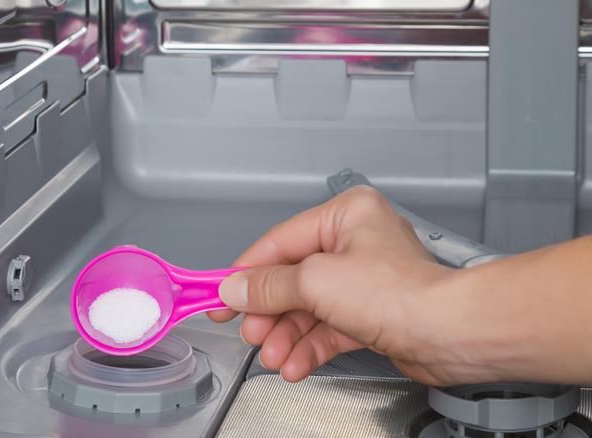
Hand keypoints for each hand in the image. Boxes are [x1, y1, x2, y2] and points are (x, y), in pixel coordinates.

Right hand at [209, 186, 456, 385]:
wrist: (449, 335)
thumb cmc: (402, 293)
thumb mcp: (315, 282)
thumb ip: (269, 286)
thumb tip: (236, 290)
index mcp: (346, 216)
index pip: (280, 242)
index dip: (246, 273)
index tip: (221, 294)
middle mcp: (356, 243)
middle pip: (293, 279)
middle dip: (270, 313)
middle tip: (250, 332)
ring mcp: (364, 281)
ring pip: (309, 308)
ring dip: (287, 336)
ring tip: (273, 356)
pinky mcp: (371, 314)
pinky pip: (328, 329)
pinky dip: (309, 347)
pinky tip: (295, 364)